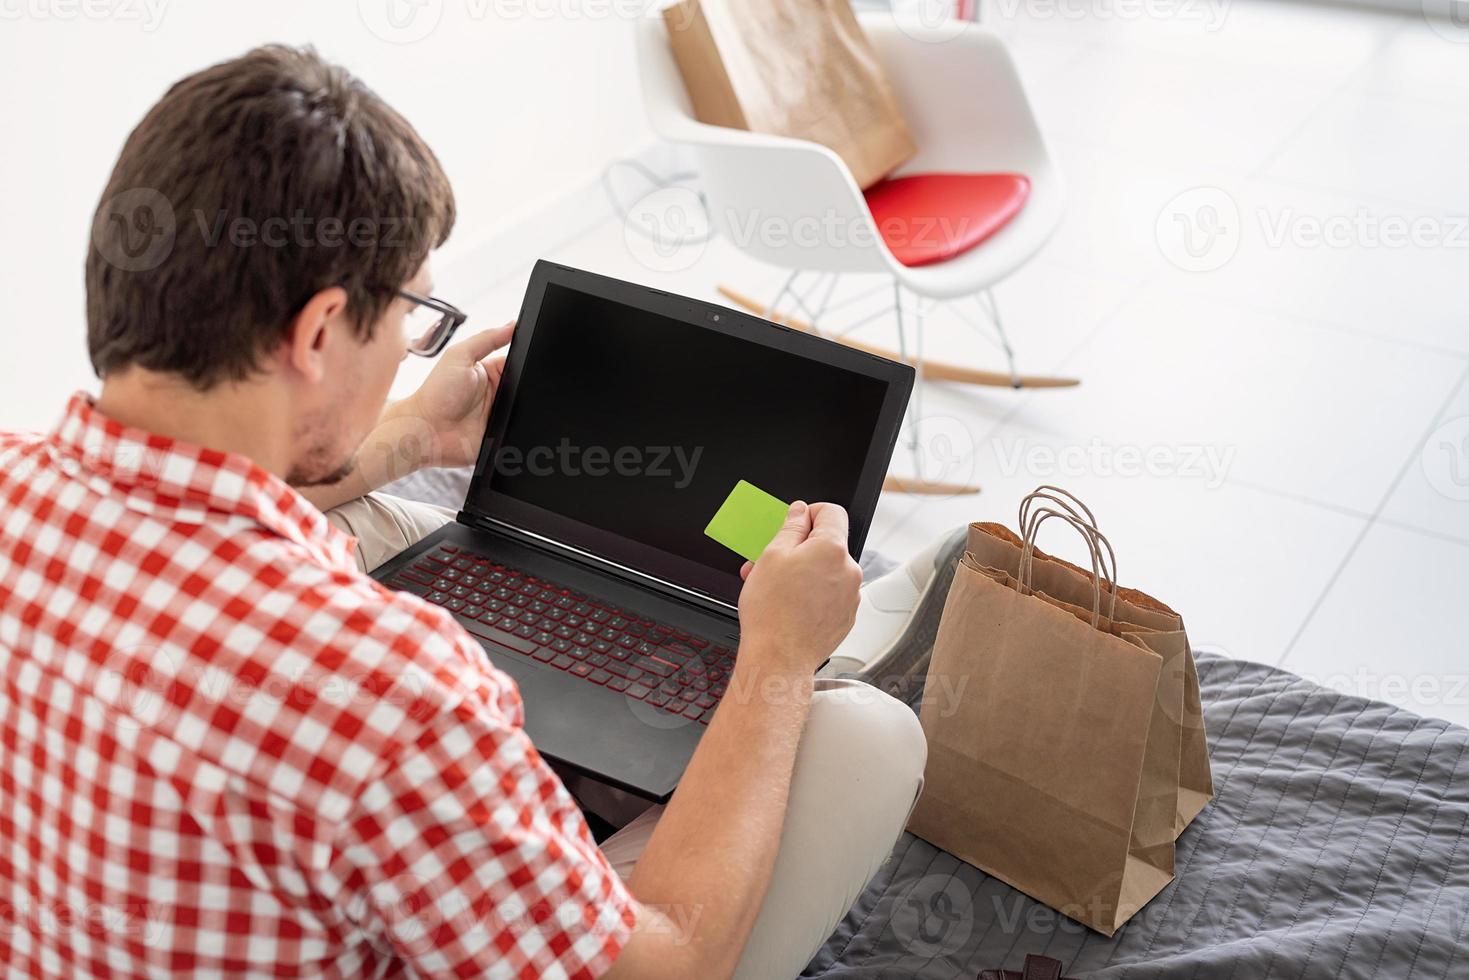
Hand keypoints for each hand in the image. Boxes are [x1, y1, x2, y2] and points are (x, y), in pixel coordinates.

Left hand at [395, 322, 514, 469]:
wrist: (429, 432)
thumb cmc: (436, 394)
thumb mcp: (459, 355)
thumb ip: (486, 338)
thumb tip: (511, 325)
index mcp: (487, 369)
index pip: (516, 358)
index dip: (525, 355)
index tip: (532, 350)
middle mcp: (496, 390)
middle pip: (524, 381)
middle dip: (526, 380)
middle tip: (514, 382)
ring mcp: (500, 411)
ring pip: (527, 403)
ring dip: (524, 401)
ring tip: (508, 400)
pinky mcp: (502, 430)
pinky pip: (521, 425)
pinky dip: (522, 421)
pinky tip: (512, 417)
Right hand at [735, 501, 861, 677]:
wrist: (779, 658)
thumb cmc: (772, 612)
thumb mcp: (771, 556)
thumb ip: (790, 527)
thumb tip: (800, 512)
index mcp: (833, 549)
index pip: (831, 511)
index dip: (810, 513)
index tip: (794, 524)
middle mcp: (850, 570)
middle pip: (828, 544)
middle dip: (801, 548)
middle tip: (773, 560)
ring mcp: (851, 595)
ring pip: (827, 571)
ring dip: (805, 572)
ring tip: (775, 586)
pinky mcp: (846, 616)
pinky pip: (830, 593)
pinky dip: (813, 593)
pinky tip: (790, 603)